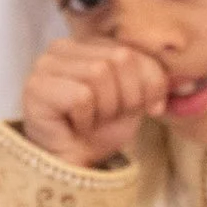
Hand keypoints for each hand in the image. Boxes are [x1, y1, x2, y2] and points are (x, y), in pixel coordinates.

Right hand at [21, 36, 167, 166]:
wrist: (74, 163)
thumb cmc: (100, 129)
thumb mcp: (136, 99)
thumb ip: (149, 77)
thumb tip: (170, 79)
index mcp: (89, 43)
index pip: (135, 49)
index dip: (150, 83)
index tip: (145, 108)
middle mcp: (63, 47)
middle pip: (120, 57)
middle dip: (127, 96)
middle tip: (109, 117)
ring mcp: (45, 64)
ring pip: (100, 73)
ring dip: (106, 108)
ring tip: (91, 120)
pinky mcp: (35, 86)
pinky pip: (81, 95)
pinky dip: (87, 118)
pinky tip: (75, 125)